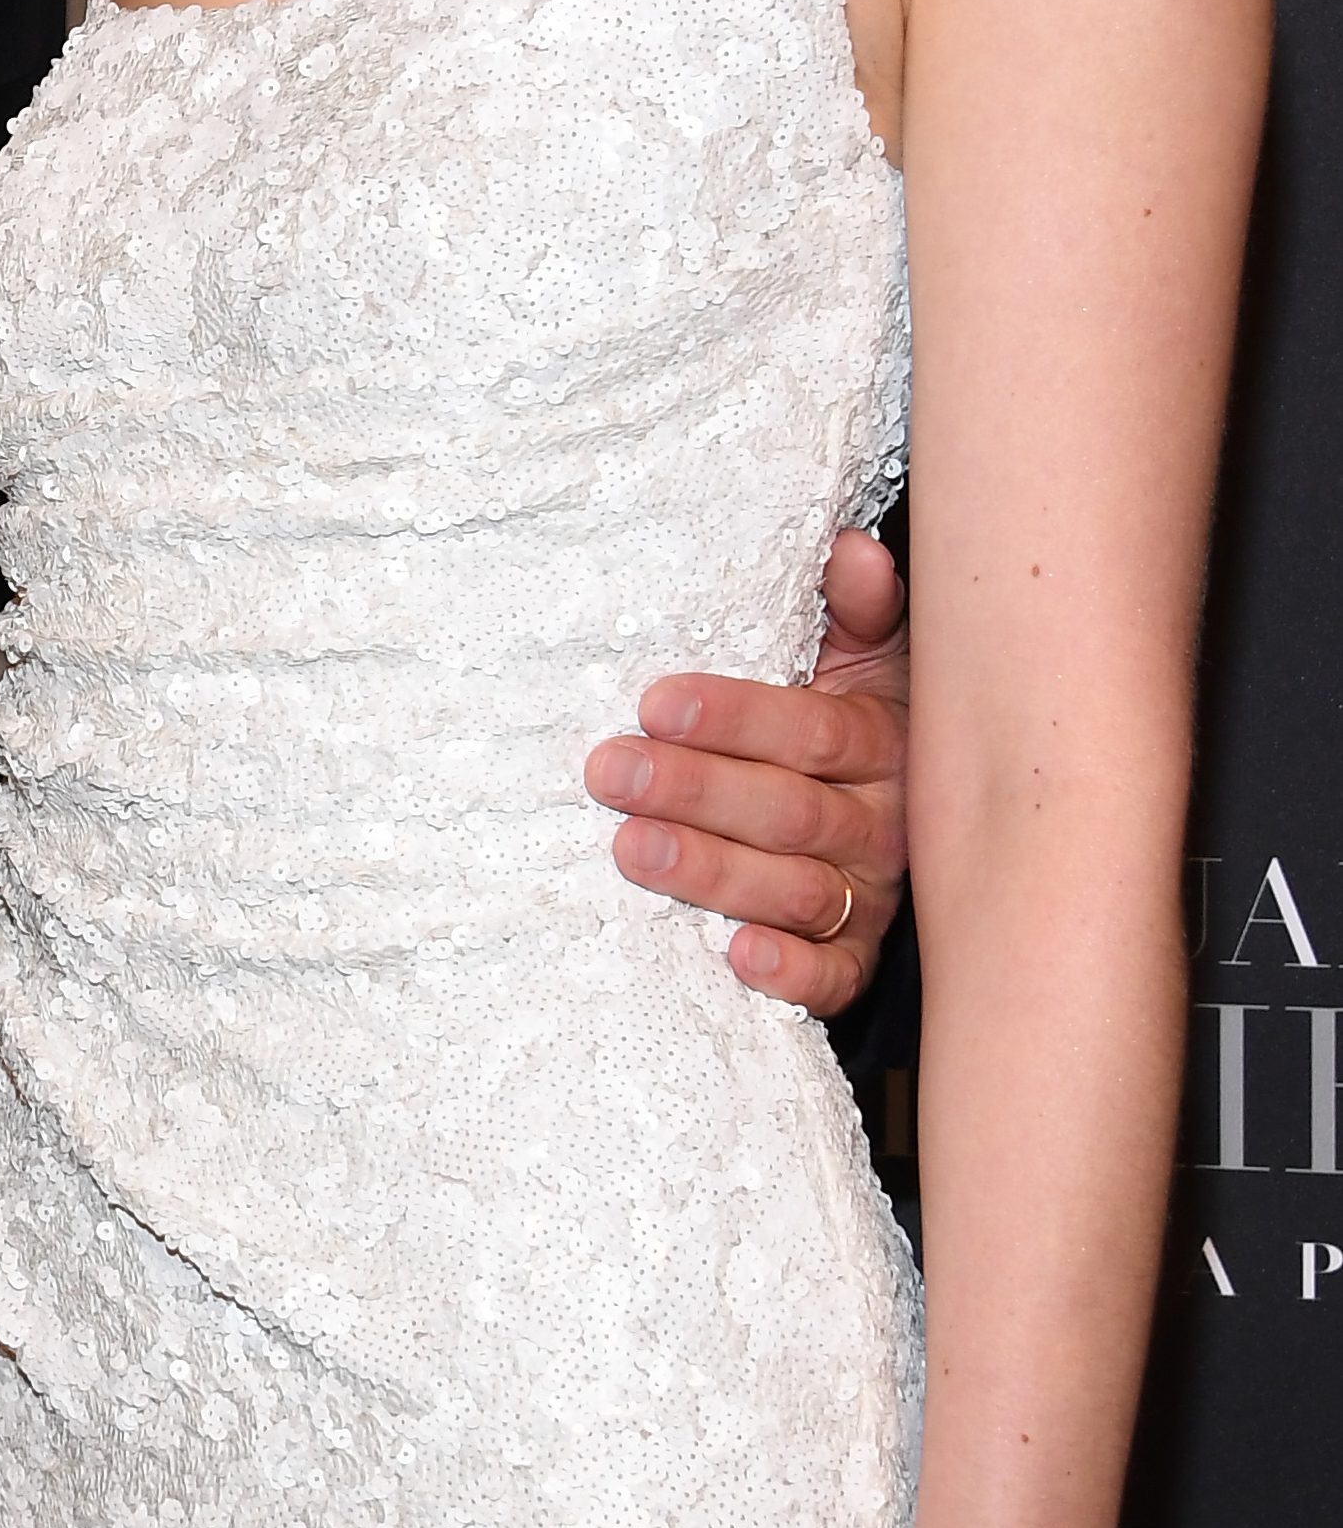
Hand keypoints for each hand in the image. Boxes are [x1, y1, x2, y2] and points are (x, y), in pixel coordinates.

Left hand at [583, 528, 907, 1016]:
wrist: (918, 819)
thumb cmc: (851, 723)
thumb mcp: (865, 658)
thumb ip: (856, 609)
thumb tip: (850, 549)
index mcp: (880, 742)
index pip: (810, 731)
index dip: (735, 717)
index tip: (654, 704)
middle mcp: (880, 822)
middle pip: (789, 812)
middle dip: (695, 791)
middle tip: (610, 772)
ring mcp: (870, 896)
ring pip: (798, 890)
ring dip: (714, 873)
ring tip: (632, 850)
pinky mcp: (856, 959)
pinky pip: (832, 978)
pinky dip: (789, 972)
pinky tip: (735, 955)